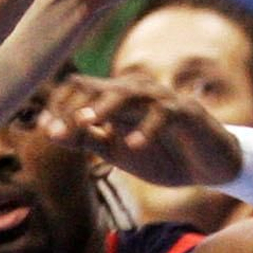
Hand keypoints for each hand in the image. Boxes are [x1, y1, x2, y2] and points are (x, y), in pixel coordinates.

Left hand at [39, 66, 241, 187]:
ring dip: (105, 107)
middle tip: (58, 130)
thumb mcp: (118, 152)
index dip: (59, 106)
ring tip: (87, 123)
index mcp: (116, 100)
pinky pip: (162, 114)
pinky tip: (134, 146)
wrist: (208, 167)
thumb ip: (88, 141)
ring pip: (128, 92)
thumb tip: (51, 133)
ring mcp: (161, 99)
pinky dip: (146, 129)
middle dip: (74, 107)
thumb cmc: (162, 156)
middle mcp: (135, 92)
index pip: (79, 88)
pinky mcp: (185, 112)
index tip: (44, 130)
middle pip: (97, 86)